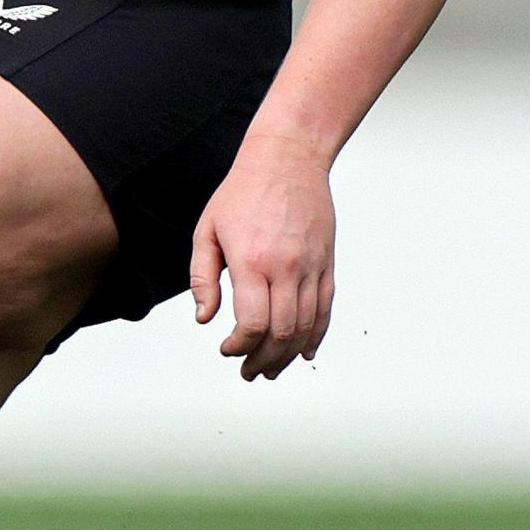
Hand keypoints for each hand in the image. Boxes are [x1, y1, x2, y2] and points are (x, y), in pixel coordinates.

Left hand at [190, 139, 336, 379]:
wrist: (288, 158)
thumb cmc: (243, 191)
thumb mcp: (207, 231)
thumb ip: (202, 278)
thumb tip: (204, 317)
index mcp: (252, 261)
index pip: (252, 324)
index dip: (239, 347)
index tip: (227, 349)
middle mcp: (287, 268)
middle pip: (281, 333)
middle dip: (263, 361)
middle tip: (248, 371)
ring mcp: (312, 267)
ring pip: (306, 327)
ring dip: (288, 356)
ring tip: (271, 368)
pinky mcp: (327, 264)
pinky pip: (325, 309)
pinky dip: (316, 335)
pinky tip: (303, 351)